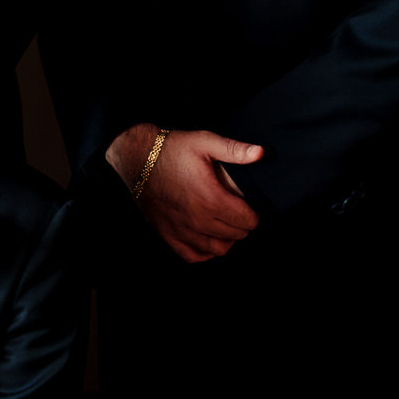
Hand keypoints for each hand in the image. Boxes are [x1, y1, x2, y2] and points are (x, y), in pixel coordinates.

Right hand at [108, 124, 260, 262]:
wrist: (137, 157)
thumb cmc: (172, 149)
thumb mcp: (205, 142)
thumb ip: (235, 150)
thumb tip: (261, 153)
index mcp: (211, 199)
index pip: (247, 220)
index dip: (253, 213)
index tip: (249, 205)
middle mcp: (198, 219)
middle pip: (235, 235)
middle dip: (241, 224)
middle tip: (238, 212)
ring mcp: (181, 229)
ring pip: (217, 249)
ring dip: (226, 239)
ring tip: (225, 225)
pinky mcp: (167, 233)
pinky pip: (193, 255)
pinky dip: (205, 252)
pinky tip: (207, 239)